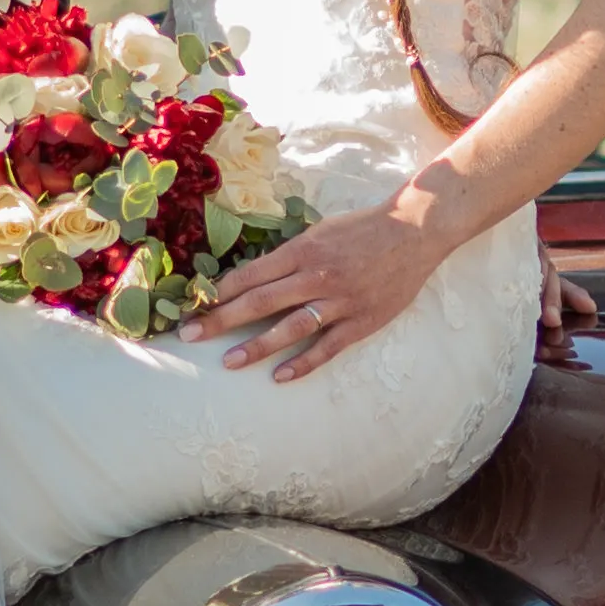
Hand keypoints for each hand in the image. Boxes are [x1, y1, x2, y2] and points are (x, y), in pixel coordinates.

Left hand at [187, 206, 440, 381]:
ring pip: (290, 327)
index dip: (219, 292)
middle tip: (189, 334)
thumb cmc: (362, 229)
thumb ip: (289, 256)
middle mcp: (316, 276)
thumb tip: (253, 277)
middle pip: (260, 301)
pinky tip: (280, 376)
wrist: (414, 231)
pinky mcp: (362, 321)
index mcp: (303, 250)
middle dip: (220, 319)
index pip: (251, 274)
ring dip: (256, 346)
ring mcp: (340, 301)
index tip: (193, 306)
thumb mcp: (319, 231)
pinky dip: (303, 363)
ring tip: (228, 362)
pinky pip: (328, 347)